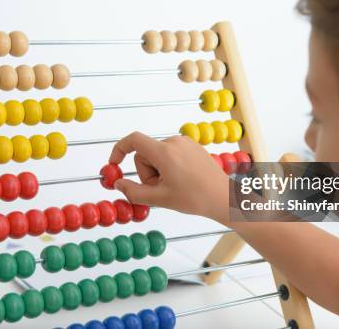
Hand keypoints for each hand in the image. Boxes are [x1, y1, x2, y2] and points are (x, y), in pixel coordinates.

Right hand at [109, 132, 229, 220]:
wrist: (223, 197)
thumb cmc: (194, 199)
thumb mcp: (159, 198)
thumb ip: (133, 191)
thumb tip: (117, 184)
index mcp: (164, 152)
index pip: (133, 140)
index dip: (119, 150)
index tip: (115, 164)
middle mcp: (174, 142)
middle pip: (146, 153)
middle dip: (147, 172)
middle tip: (161, 189)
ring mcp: (185, 142)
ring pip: (158, 154)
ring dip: (159, 171)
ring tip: (174, 186)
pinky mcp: (192, 146)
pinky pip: (171, 153)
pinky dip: (170, 166)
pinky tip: (183, 180)